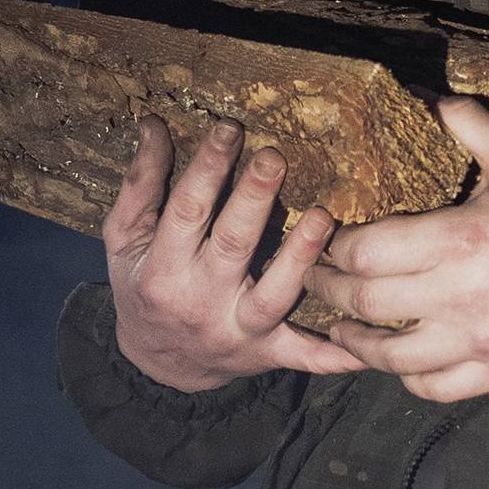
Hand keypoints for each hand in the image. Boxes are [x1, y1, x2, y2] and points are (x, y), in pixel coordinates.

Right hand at [103, 118, 363, 390]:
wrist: (157, 363)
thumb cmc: (143, 286)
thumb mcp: (125, 239)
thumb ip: (140, 184)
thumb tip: (153, 125)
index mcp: (163, 269)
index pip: (187, 210)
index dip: (208, 168)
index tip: (230, 129)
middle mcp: (201, 301)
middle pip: (233, 245)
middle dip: (255, 199)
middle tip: (275, 157)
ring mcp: (238, 331)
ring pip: (274, 295)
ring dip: (300, 257)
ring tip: (323, 216)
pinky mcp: (267, 353)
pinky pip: (303, 356)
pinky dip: (334, 357)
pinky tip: (363, 346)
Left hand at [304, 97, 488, 401]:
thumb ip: (471, 126)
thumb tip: (429, 96)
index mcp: (460, 239)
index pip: (368, 251)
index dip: (336, 246)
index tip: (328, 238)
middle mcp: (459, 296)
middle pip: (367, 301)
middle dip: (328, 289)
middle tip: (313, 278)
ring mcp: (476, 341)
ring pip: (391, 357)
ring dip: (355, 342)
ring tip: (341, 327)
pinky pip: (434, 388)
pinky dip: (407, 379)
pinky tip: (396, 364)